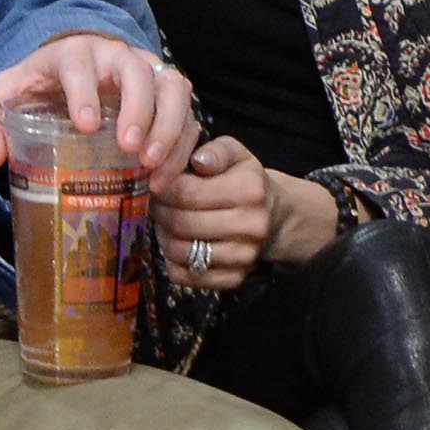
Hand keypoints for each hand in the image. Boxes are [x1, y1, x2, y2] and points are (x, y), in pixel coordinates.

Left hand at [0, 38, 195, 189]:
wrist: (73, 65)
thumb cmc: (40, 82)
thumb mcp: (8, 93)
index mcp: (74, 54)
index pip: (81, 65)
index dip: (85, 92)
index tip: (86, 126)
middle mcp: (116, 56)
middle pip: (137, 71)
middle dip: (138, 109)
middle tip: (130, 150)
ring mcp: (148, 72)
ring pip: (173, 87)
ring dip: (168, 126)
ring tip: (151, 164)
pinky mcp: (168, 95)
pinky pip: (188, 114)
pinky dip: (181, 145)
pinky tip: (162, 178)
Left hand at [152, 142, 342, 290]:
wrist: (274, 216)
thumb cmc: (244, 180)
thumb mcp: (235, 154)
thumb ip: (215, 151)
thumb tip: (198, 161)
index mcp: (249, 190)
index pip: (187, 193)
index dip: (162, 189)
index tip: (155, 185)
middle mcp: (251, 226)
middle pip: (181, 223)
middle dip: (159, 212)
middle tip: (155, 204)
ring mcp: (244, 256)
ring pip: (179, 251)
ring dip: (163, 236)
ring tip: (165, 221)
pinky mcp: (234, 278)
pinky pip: (186, 275)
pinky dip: (172, 261)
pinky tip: (177, 243)